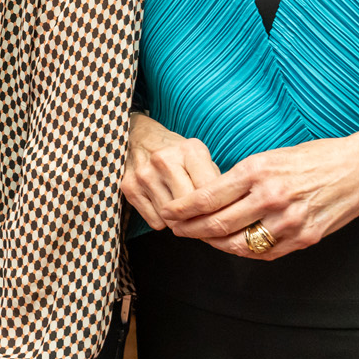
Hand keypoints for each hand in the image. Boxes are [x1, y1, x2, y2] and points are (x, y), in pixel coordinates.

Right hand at [119, 112, 221, 231]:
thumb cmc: (176, 152)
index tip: (222, 218)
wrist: (138, 136)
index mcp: (190, 150)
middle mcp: (164, 160)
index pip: (209, 192)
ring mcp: (144, 175)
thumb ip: (214, 181)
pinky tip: (165, 206)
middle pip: (190, 208)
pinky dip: (163, 221)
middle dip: (200, 220)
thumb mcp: (199, 156)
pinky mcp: (129, 187)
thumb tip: (230, 213)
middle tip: (205, 223)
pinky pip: (155, 222)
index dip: (219, 211)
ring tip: (183, 211)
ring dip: (181, 222)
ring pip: (172, 219)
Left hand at [159, 132, 358, 260]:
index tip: (168, 212)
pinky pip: (264, 252)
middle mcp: (270, 197)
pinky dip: (245, 251)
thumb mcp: (273, 156)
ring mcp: (288, 221)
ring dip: (214, 244)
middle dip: (190, 230)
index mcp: (258, 170)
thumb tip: (212, 194)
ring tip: (201, 239)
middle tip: (176, 230)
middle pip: (217, 224)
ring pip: (238, 244)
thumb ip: (244, 177)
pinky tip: (233, 245)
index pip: (207, 196)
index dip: (182, 209)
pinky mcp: (304, 238)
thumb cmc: (316, 157)